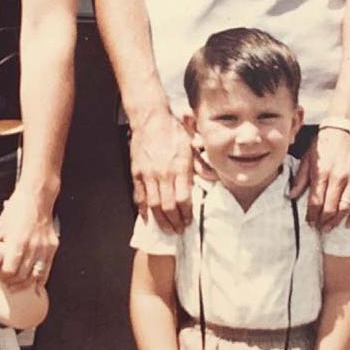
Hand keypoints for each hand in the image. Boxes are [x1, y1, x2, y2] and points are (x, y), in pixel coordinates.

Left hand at [0, 188, 58, 286]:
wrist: (36, 197)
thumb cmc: (16, 210)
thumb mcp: (0, 226)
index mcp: (17, 241)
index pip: (9, 271)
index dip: (2, 276)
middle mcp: (33, 246)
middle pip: (21, 275)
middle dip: (11, 281)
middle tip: (6, 281)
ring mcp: (44, 247)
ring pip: (34, 276)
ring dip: (24, 283)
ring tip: (16, 284)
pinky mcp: (52, 246)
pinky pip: (46, 269)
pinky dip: (40, 279)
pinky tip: (34, 284)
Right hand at [130, 108, 192, 232]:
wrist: (151, 118)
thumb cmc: (173, 130)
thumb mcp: (191, 144)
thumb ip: (201, 164)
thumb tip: (213, 178)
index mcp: (179, 168)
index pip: (183, 199)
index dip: (186, 214)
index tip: (189, 221)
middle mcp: (163, 174)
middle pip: (168, 207)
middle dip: (175, 222)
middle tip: (179, 231)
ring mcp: (148, 174)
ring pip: (154, 205)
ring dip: (160, 221)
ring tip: (166, 229)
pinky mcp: (136, 172)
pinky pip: (139, 196)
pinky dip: (143, 210)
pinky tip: (148, 218)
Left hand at [289, 128, 349, 229]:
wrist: (344, 130)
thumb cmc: (324, 143)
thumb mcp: (307, 157)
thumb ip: (300, 178)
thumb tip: (291, 195)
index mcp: (322, 172)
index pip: (316, 200)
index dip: (312, 214)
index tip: (309, 222)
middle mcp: (338, 177)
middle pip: (331, 207)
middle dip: (324, 221)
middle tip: (320, 228)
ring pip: (346, 207)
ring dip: (338, 221)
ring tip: (331, 228)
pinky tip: (349, 222)